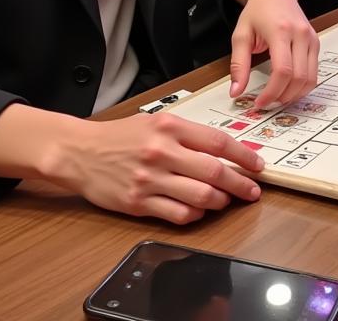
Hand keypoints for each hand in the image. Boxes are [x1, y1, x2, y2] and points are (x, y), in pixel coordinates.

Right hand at [53, 112, 264, 223]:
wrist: (80, 152)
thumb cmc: (121, 135)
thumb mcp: (156, 121)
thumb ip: (188, 134)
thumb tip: (223, 150)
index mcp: (169, 127)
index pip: (218, 142)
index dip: (243, 156)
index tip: (257, 165)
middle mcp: (162, 152)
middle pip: (214, 172)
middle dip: (240, 184)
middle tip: (253, 190)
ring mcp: (150, 180)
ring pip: (200, 197)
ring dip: (221, 202)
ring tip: (228, 200)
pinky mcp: (138, 203)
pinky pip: (178, 215)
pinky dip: (196, 215)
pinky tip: (200, 211)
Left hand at [230, 0, 318, 107]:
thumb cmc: (257, 12)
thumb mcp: (241, 35)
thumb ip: (238, 65)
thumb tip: (236, 92)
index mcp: (280, 31)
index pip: (282, 70)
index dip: (272, 92)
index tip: (259, 102)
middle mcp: (300, 34)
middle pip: (298, 77)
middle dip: (282, 96)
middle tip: (267, 103)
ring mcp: (311, 38)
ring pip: (310, 78)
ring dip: (294, 94)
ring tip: (277, 98)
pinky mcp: (315, 42)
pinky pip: (314, 72)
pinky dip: (302, 86)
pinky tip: (288, 88)